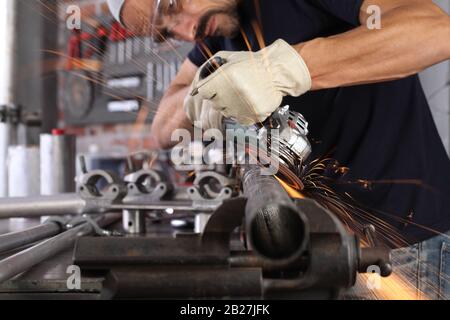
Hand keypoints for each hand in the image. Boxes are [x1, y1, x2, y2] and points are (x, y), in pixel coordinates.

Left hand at [184, 39, 311, 125]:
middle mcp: (232, 94)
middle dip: (220, 97)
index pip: (202, 92)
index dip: (209, 88)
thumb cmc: (250, 63)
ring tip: (243, 94)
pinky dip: (243, 113)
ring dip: (231, 105)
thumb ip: (206, 70)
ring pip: (226, 113)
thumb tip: (193, 89)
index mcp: (224, 78)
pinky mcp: (253, 116)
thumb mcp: (226, 58)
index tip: (216, 86)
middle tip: (233, 88)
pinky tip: (249, 102)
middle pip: (214, 104)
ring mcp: (243, 107)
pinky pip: (239, 119)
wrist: (276, 71)